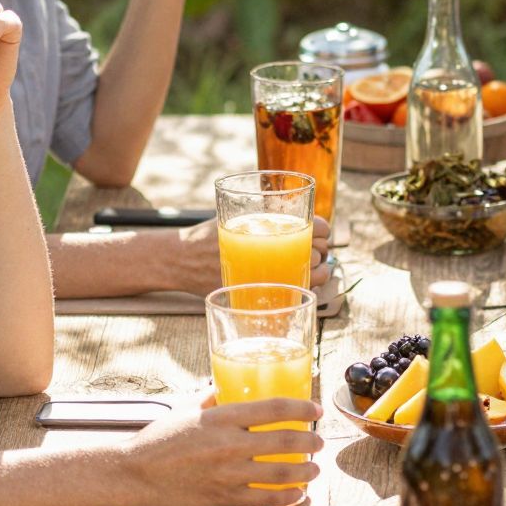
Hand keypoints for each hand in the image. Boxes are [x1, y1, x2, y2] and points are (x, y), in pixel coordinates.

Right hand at [116, 397, 324, 505]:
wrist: (134, 474)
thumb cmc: (159, 440)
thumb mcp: (186, 410)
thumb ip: (213, 399)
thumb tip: (232, 387)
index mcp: (221, 418)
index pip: (274, 408)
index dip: (302, 407)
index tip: (316, 409)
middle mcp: (229, 445)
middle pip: (286, 442)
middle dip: (311, 442)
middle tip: (318, 442)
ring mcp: (228, 475)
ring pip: (282, 474)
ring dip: (306, 472)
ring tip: (313, 469)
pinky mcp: (223, 499)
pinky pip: (265, 501)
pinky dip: (287, 499)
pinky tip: (297, 495)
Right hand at [149, 214, 331, 295]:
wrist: (180, 260)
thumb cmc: (206, 237)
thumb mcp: (233, 218)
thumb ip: (258, 216)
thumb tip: (288, 211)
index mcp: (267, 225)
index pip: (315, 226)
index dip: (324, 231)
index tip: (323, 235)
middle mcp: (269, 248)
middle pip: (317, 252)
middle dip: (320, 253)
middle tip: (316, 254)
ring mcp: (266, 274)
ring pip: (312, 275)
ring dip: (318, 273)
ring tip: (312, 269)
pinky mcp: (260, 294)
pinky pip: (295, 294)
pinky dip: (305, 289)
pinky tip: (303, 285)